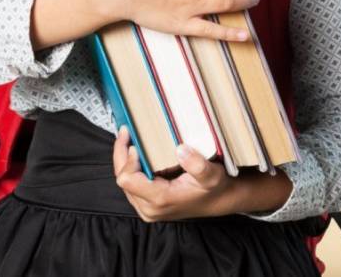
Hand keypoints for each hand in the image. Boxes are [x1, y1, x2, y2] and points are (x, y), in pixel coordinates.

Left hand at [112, 125, 235, 220]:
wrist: (218, 201)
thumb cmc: (214, 188)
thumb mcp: (212, 174)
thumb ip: (197, 164)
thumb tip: (180, 149)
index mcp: (160, 199)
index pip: (128, 179)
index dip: (129, 159)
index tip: (137, 142)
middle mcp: (149, 208)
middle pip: (122, 180)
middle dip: (121, 155)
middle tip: (125, 132)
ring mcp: (147, 209)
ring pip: (124, 183)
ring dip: (125, 161)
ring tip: (129, 140)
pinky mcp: (147, 206)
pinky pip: (131, 186)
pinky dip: (131, 168)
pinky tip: (136, 154)